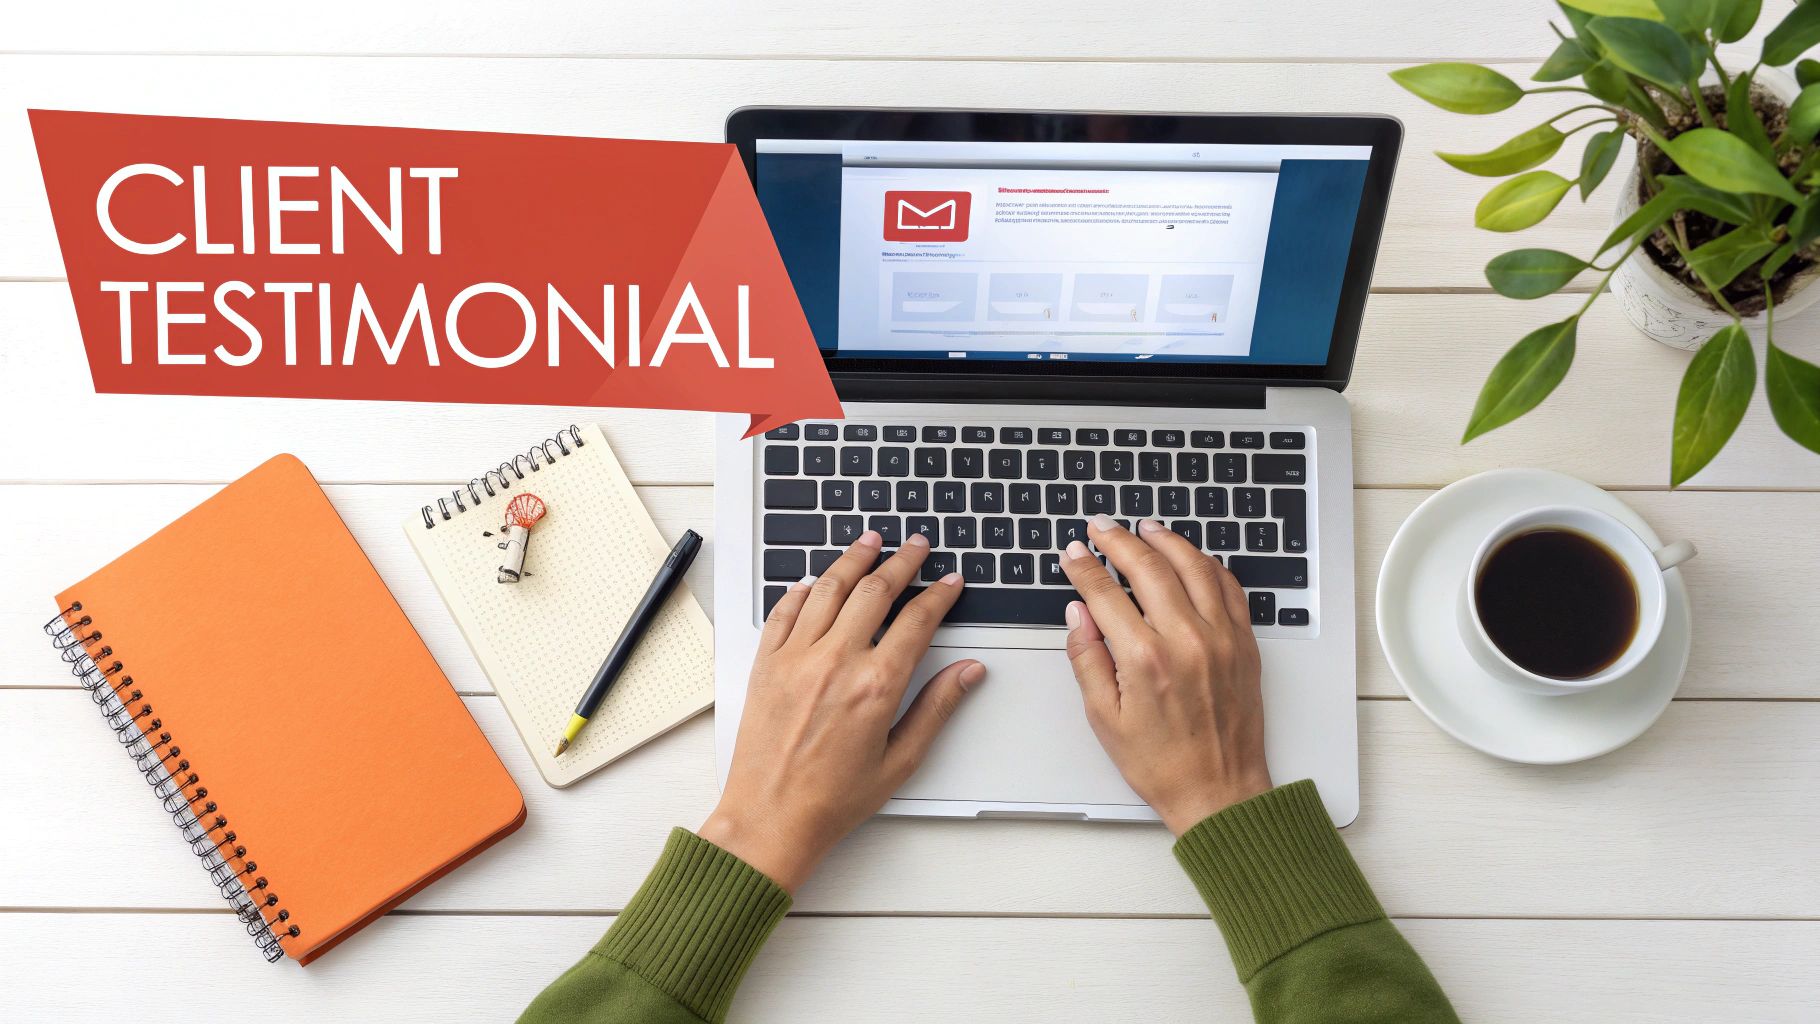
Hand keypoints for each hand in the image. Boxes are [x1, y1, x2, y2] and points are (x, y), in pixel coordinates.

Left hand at [699, 530, 983, 892]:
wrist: (769, 818)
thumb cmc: (832, 800)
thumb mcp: (901, 760)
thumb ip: (937, 707)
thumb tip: (969, 672)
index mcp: (876, 685)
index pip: (917, 620)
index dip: (939, 594)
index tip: (950, 581)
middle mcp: (835, 662)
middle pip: (875, 591)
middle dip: (901, 561)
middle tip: (916, 546)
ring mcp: (796, 658)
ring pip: (829, 588)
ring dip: (853, 559)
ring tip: (870, 542)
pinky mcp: (765, 663)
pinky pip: (785, 610)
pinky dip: (802, 589)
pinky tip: (814, 580)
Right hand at [1060, 514, 1271, 835]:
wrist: (1220, 792)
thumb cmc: (1162, 764)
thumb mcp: (1104, 718)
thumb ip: (1087, 658)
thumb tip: (1078, 614)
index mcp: (1145, 659)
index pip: (1105, 593)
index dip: (1084, 567)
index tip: (1073, 553)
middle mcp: (1186, 640)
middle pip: (1148, 566)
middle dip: (1119, 540)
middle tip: (1101, 527)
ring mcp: (1221, 637)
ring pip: (1193, 566)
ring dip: (1166, 540)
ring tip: (1145, 528)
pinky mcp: (1244, 643)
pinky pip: (1228, 586)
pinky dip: (1207, 563)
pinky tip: (1190, 556)